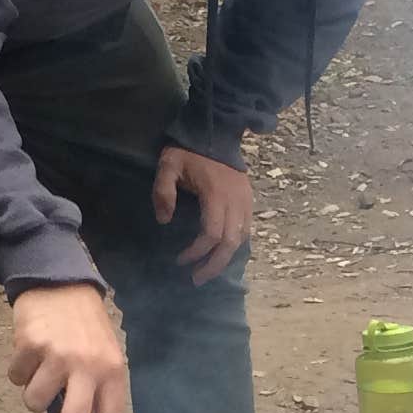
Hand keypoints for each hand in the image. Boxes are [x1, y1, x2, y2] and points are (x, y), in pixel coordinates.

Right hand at [8, 283, 128, 412]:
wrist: (60, 281)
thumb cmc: (84, 327)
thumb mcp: (101, 356)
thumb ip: (93, 392)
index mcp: (112, 372)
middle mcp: (88, 366)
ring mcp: (58, 355)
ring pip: (35, 402)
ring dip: (32, 396)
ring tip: (41, 372)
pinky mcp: (30, 345)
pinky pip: (15, 377)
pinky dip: (18, 371)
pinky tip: (29, 352)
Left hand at [151, 144, 252, 285]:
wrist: (215, 133)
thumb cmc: (188, 151)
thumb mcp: (168, 165)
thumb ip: (163, 192)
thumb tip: (164, 220)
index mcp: (215, 194)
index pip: (211, 234)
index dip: (197, 252)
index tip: (180, 260)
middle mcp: (235, 201)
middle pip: (230, 244)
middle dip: (213, 266)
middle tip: (196, 279)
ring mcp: (245, 202)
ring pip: (241, 240)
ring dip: (225, 260)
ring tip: (208, 272)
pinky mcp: (249, 201)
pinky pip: (246, 230)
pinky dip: (234, 246)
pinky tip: (221, 254)